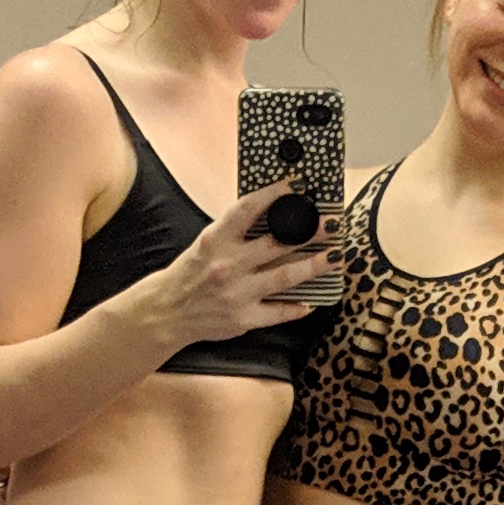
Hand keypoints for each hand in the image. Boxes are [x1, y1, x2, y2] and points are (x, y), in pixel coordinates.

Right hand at [153, 189, 340, 350]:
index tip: (298, 186)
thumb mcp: (207, 242)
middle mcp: (228, 265)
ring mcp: (238, 293)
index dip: (276, 194)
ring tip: (336, 255)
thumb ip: (235, 230)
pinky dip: (297, 307)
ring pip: (286, 276)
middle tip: (334, 223)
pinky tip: (312, 300)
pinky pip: (278, 313)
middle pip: (278, 243)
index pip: (249, 208)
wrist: (167, 312)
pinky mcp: (244, 319)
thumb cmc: (191, 273)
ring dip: (316, 265)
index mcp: (216, 239)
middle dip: (310, 231)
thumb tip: (273, 213)